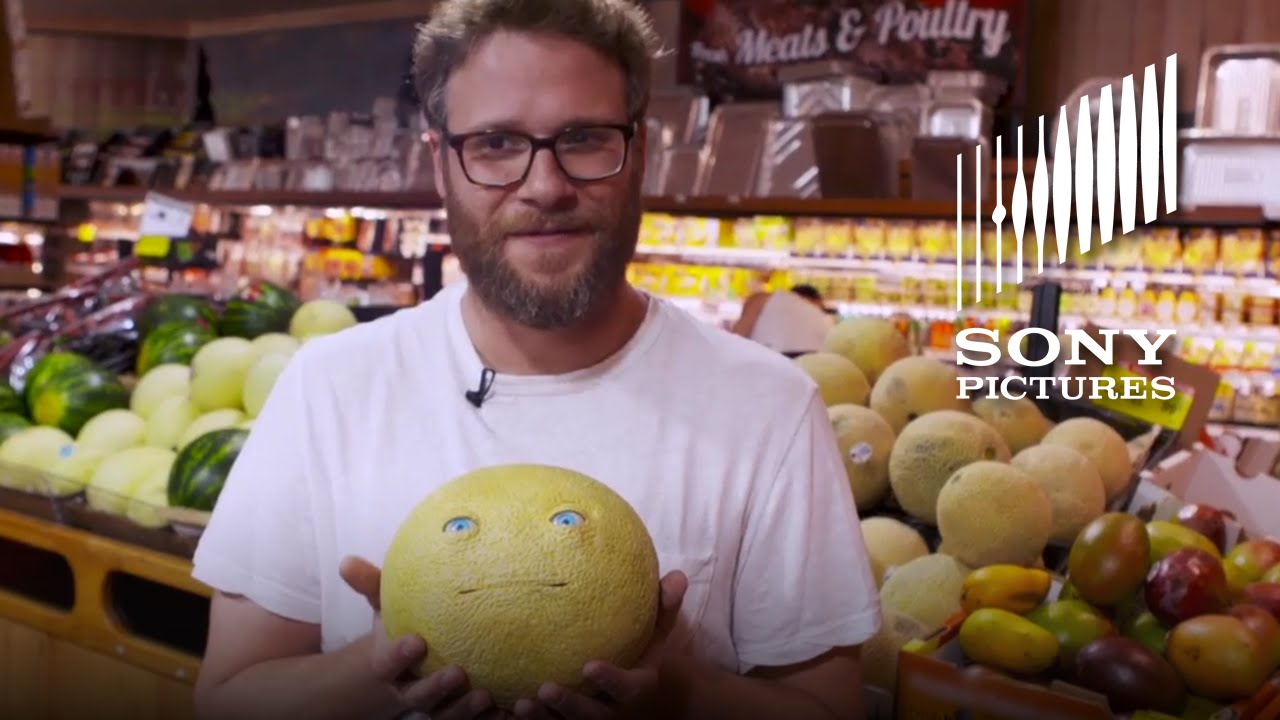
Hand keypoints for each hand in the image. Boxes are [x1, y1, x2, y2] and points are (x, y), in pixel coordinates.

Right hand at [340, 556, 510, 719]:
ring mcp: (433, 705)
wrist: (400, 669)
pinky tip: (509, 711)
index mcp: (388, 665)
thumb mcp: (383, 607)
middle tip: (458, 672)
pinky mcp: (455, 712)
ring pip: (445, 714)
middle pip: (419, 696)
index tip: (417, 641)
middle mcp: (408, 690)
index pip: (389, 663)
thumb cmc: (397, 628)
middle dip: (436, 687)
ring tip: (485, 695)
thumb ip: (369, 585)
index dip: (399, 656)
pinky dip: (488, 719)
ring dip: (464, 708)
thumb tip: (347, 562)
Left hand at [511, 570, 688, 718]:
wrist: (641, 693)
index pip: (627, 689)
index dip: (610, 681)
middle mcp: (615, 711)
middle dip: (569, 706)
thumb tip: (678, 575)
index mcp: (637, 687)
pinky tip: (503, 711)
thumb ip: (666, 606)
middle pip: (593, 717)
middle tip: (545, 688)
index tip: (589, 666)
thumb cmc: (643, 650)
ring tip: (519, 704)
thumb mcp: (659, 631)